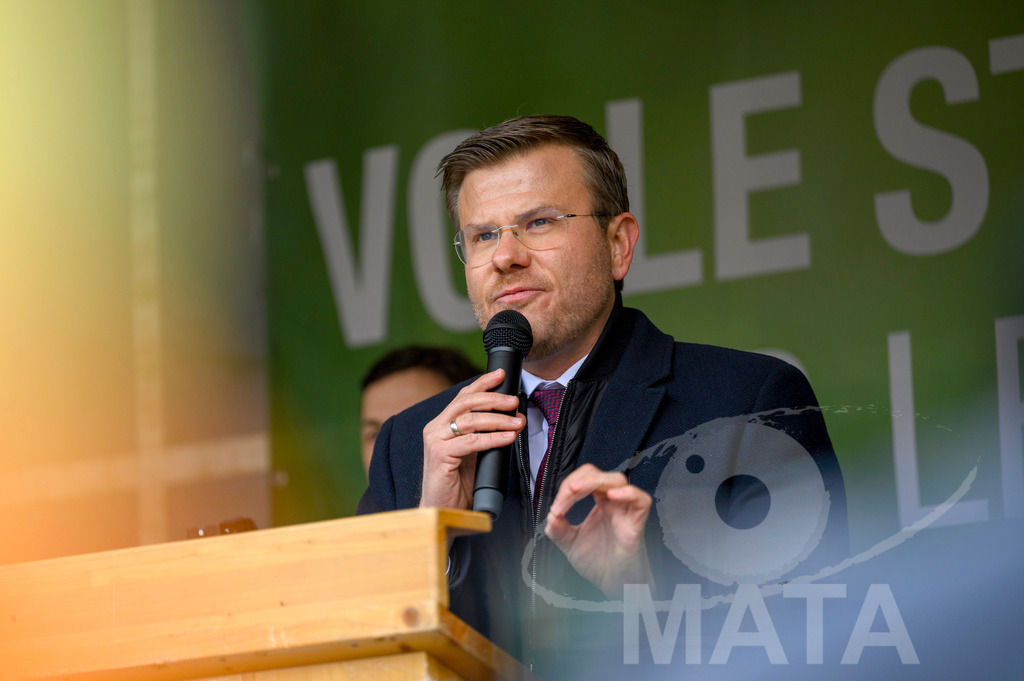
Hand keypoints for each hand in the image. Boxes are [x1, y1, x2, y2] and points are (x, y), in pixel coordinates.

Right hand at [419, 369, 525, 509]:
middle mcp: (435, 428)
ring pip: (470, 420)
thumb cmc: (458, 483)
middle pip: (466, 402)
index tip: (501, 375)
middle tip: (514, 401)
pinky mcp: (439, 456)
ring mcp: (435, 441)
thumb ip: (482, 434)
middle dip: (494, 398)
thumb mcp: (473, 452)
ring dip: (498, 419)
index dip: (482, 383)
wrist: (443, 510)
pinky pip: (471, 442)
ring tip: (518, 421)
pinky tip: (508, 437)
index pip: (463, 396)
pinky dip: (493, 438)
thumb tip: (510, 418)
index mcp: (442, 424)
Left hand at [545, 464, 654, 599]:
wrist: (615, 587)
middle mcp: (612, 504)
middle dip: (579, 480)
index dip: (568, 487)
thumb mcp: (570, 545)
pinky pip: (641, 501)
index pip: (583, 480)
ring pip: (618, 481)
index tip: (556, 508)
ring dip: (595, 481)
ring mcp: (624, 512)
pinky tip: (612, 496)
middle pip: (599, 475)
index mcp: (598, 504)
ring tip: (577, 491)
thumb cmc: (599, 563)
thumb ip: (558, 530)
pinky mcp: (636, 525)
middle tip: (566, 493)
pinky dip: (629, 494)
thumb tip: (550, 515)